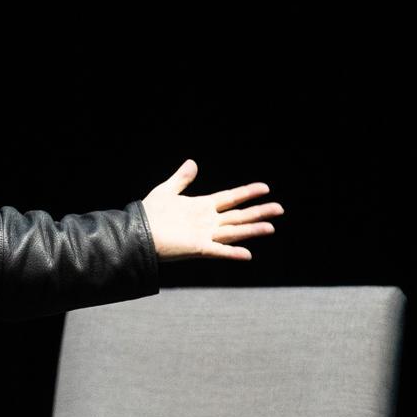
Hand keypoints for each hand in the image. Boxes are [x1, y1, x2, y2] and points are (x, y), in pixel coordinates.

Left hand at [140, 159, 282, 260]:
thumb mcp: (166, 191)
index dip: (247, 192)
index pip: (230, 198)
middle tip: (279, 208)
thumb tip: (192, 162)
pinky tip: (248, 254)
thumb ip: (181, 179)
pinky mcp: (197, 248)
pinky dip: (232, 253)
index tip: (265, 187)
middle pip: (238, 215)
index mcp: (202, 207)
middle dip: (259, 212)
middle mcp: (207, 222)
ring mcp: (204, 235)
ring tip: (271, 226)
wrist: (136, 233)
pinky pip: (218, 251)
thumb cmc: (149, 214)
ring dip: (252, 229)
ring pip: (234, 231)